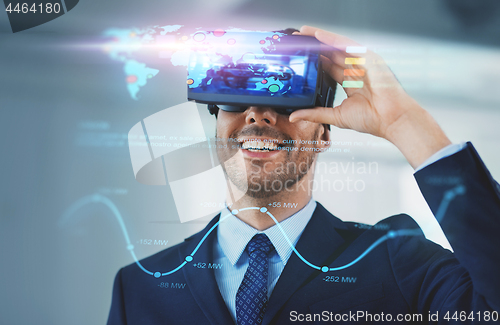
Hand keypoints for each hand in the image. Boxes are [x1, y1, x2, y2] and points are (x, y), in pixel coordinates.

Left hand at [290, 26, 450, 167]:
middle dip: (313, 47)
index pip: (328, 67)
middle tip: (296, 40)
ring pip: (337, 46)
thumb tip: (294, 116)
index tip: (297, 58)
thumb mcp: (336, 116)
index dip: (313, 61)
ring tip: (303, 32)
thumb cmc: (372, 119)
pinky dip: (332, 39)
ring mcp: (362, 63)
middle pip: (330, 54)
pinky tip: (319, 35)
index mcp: (350, 82)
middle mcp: (356, 70)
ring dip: (319, 38)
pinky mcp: (369, 58)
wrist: (391, 120)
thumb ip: (315, 114)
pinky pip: (347, 45)